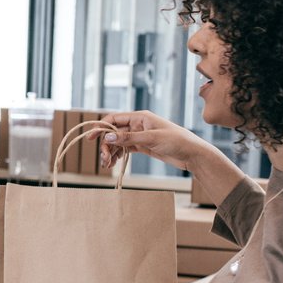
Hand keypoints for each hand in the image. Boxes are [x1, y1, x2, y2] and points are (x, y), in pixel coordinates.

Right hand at [92, 110, 206, 172]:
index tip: (91, 137)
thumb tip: (108, 136)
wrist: (192, 154)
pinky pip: (125, 148)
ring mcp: (140, 135)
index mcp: (140, 117)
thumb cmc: (176, 141)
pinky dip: (118, 155)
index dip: (101, 127)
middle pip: (114, 132)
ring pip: (118, 142)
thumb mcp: (151, 138)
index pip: (115, 118)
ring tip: (108, 165)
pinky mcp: (143, 146)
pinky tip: (114, 163)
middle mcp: (138, 124)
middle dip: (106, 145)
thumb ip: (128, 137)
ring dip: (111, 152)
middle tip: (104, 159)